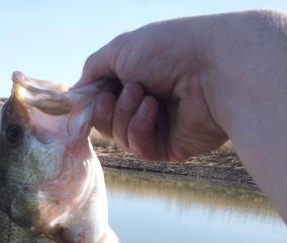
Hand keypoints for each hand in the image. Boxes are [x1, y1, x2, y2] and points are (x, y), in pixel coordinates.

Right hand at [77, 18, 228, 161]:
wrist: (210, 69)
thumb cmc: (169, 51)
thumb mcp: (120, 49)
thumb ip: (93, 69)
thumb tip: (76, 92)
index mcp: (136, 80)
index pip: (101, 101)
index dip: (90, 103)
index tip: (84, 99)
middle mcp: (146, 105)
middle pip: (105, 124)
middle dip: (107, 109)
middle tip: (125, 90)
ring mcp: (158, 128)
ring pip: (120, 137)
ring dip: (125, 115)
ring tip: (145, 94)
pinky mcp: (169, 148)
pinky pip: (139, 147)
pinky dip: (140, 128)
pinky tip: (154, 109)